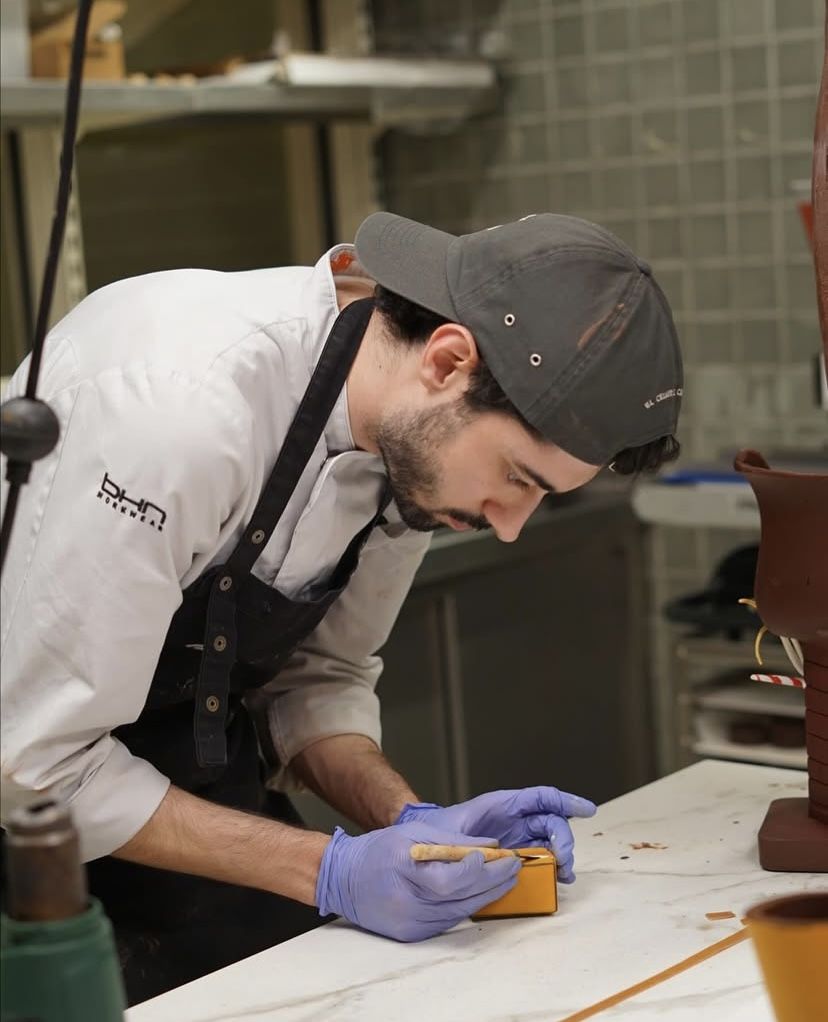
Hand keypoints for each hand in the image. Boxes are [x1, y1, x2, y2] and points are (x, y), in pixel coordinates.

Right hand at [316, 822, 520, 941]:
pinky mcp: (412, 935)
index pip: (450, 879)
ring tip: (506, 878)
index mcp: (404, 872)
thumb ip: (451, 840)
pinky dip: (466, 905)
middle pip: (461, 898)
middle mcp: (407, 903)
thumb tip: (489, 847)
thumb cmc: (379, 850)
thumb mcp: (412, 833)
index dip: (478, 871)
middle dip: (493, 882)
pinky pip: (448, 920)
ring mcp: (410, 923)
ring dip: (486, 895)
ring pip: (460, 912)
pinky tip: (481, 892)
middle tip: (514, 866)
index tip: (500, 857)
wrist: (344, 879)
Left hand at [396, 787, 596, 883]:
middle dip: (564, 838)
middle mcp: (515, 820)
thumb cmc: (438, 833)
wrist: (426, 849)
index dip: (566, 800)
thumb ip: (471, 843)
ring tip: (564, 872)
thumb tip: (499, 855)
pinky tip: (559, 879)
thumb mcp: (450, 833)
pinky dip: (553, 868)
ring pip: (550, 842)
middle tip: (564, 858)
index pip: (540, 797)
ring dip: (562, 856)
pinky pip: (540, 861)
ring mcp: (517, 839)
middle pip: (551, 822)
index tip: (588, 810)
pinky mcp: (516, 858)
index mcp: (503, 805)